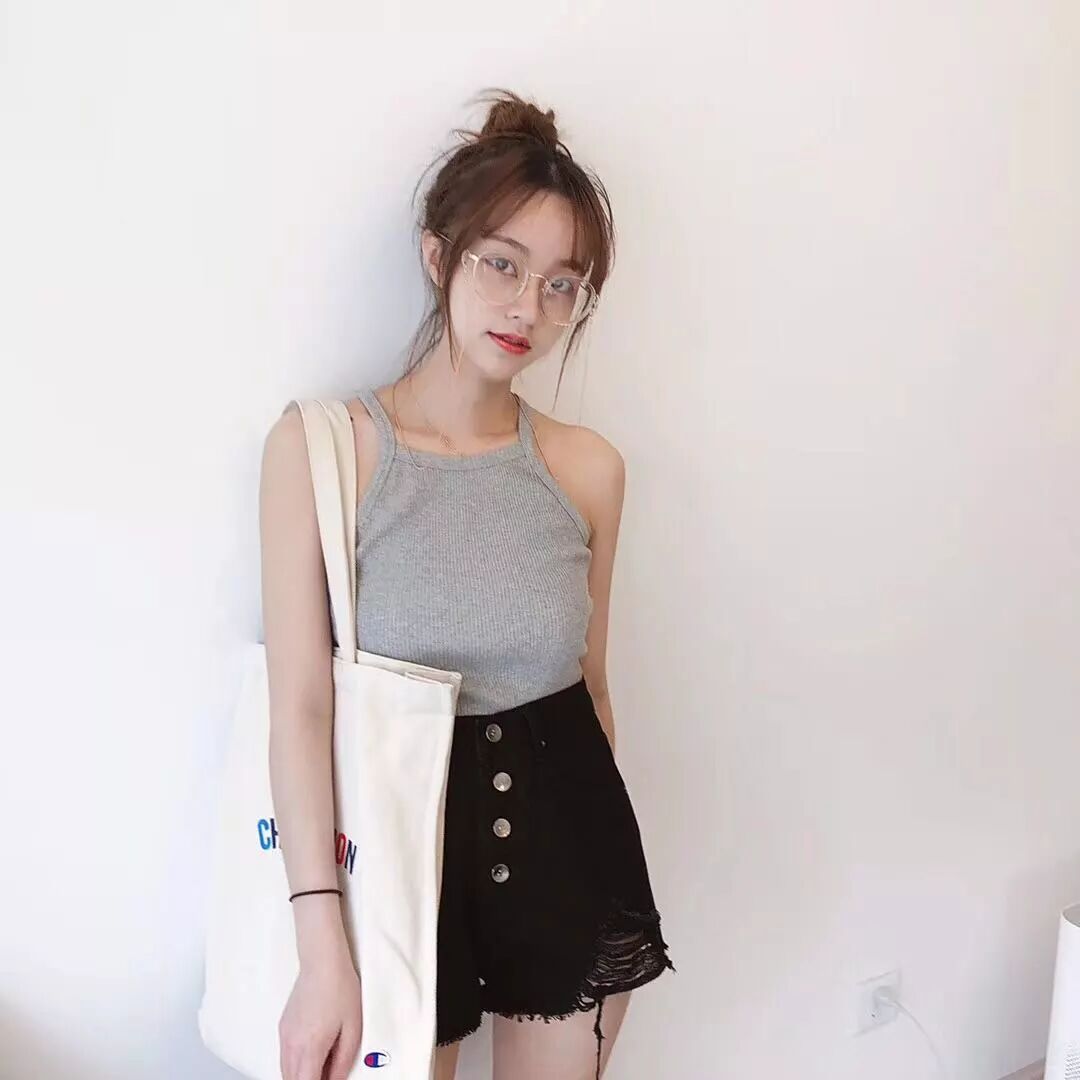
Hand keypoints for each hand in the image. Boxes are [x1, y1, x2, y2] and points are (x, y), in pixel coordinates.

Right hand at [279, 950, 362, 1079]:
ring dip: (301, 1075)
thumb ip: (343, 1061)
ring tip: (322, 1066)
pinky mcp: (283, 1027)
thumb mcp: (353, 1028)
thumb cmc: (339, 987)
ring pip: (285, 1071)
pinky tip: (312, 1055)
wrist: (323, 962)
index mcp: (310, 1046)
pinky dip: (295, 1064)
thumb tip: (337, 1079)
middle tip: (327, 1074)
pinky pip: (284, 1057)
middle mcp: (292, 1044)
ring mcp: (285, 1035)